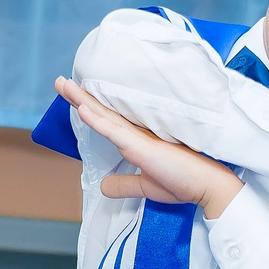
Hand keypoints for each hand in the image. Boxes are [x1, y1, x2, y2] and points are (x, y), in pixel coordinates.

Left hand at [56, 79, 244, 219]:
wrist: (208, 185)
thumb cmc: (184, 182)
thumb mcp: (146, 186)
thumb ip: (124, 184)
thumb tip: (102, 187)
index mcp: (138, 140)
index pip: (108, 121)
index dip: (89, 107)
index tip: (73, 96)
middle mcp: (136, 133)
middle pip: (102, 111)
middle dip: (79, 96)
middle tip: (60, 81)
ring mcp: (138, 137)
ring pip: (104, 115)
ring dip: (82, 100)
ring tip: (63, 85)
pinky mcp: (141, 145)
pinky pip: (113, 130)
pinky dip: (96, 119)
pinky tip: (81, 108)